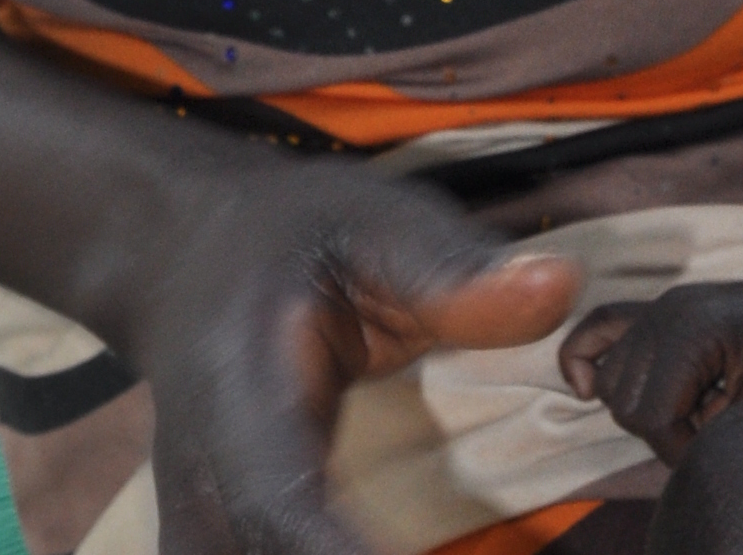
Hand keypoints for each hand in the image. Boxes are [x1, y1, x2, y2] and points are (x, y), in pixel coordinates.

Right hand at [119, 150, 579, 554]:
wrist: (182, 249)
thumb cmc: (288, 234)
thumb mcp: (372, 221)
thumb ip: (456, 272)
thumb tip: (560, 286)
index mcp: (240, 399)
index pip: (280, 509)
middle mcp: (202, 481)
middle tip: (477, 552)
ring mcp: (198, 524)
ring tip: (447, 545)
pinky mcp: (216, 542)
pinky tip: (399, 550)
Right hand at [557, 261, 742, 464]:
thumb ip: (719, 430)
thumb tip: (680, 453)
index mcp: (688, 332)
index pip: (649, 416)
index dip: (678, 448)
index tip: (714, 448)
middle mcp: (661, 316)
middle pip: (624, 401)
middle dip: (662, 430)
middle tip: (709, 430)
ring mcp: (657, 310)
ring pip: (610, 380)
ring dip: (642, 407)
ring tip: (693, 411)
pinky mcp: (659, 313)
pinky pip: (599, 329)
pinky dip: (583, 358)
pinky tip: (586, 389)